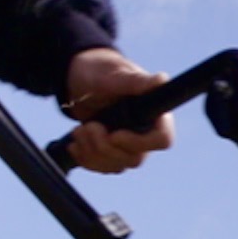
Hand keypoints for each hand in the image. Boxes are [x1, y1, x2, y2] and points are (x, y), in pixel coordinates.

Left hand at [60, 47, 175, 173]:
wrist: (79, 80)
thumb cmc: (100, 71)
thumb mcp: (115, 75)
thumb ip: (136, 81)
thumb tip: (162, 80)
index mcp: (154, 113)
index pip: (162, 140)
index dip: (138, 143)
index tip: (114, 134)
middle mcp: (145, 131)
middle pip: (135, 158)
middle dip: (105, 146)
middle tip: (89, 126)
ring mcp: (128, 145)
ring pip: (117, 166)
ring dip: (92, 151)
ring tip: (78, 130)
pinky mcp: (112, 153)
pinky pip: (102, 168)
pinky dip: (85, 158)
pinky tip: (75, 143)